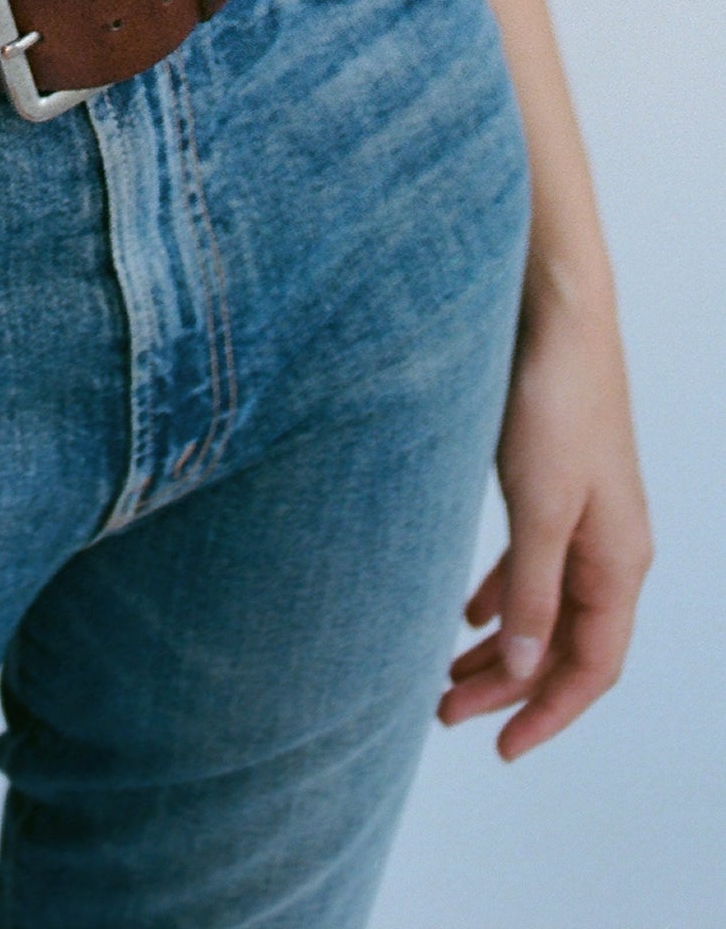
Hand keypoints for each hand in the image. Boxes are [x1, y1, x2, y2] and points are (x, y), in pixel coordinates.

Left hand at [438, 264, 650, 758]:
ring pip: (542, 605)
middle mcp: (608, 547)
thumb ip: (532, 590)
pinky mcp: (553, 486)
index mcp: (618, 561)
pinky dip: (499, 595)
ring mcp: (583, 516)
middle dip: (508, 687)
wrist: (555, 314)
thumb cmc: (556, 401)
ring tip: (444, 676)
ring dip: (498, 647)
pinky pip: (530, 564)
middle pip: (562, 643)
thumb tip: (522, 669)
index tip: (499, 748)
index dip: (547, 714)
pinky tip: (464, 614)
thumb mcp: (541, 506)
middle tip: (444, 713)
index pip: (590, 666)